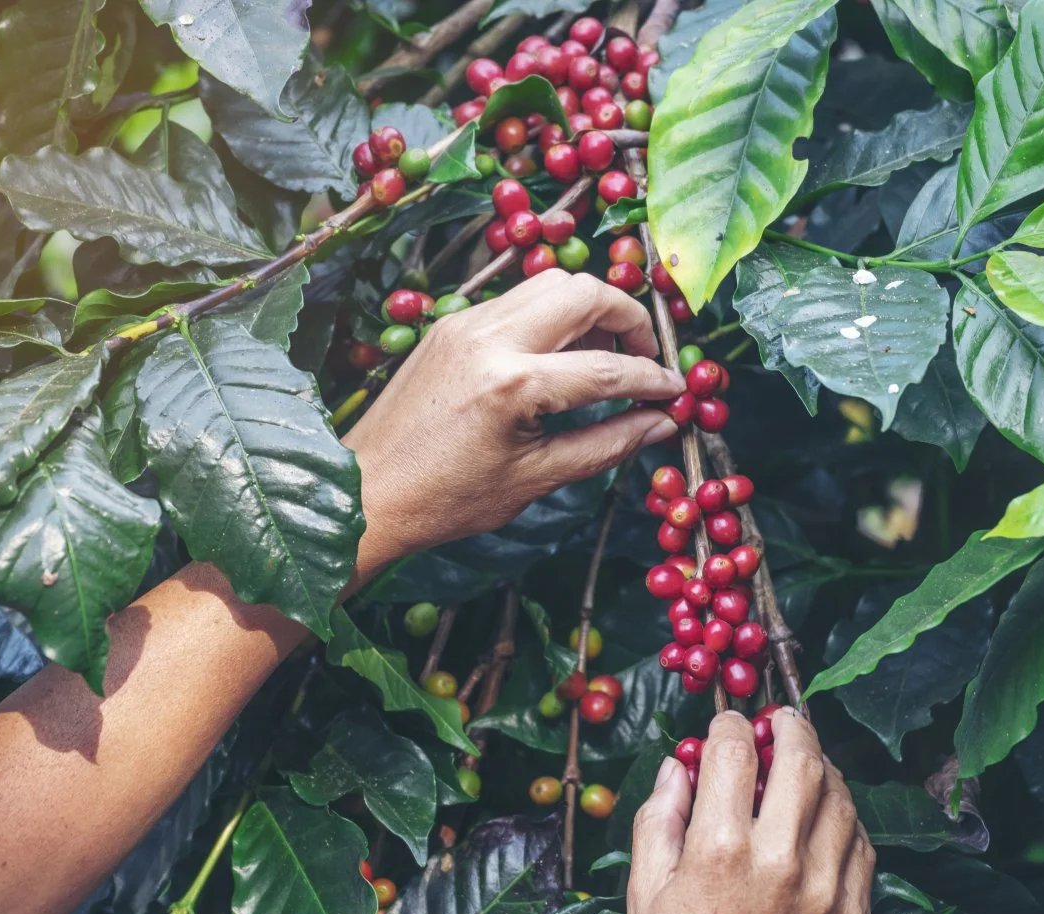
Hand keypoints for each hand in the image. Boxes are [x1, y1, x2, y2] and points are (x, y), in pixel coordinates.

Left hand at [342, 269, 684, 576]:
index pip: (605, 368)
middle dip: (629, 319)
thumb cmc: (447, 498)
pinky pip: (518, 300)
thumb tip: (661, 424)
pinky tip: (560, 358)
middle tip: (645, 360)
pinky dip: (552, 317)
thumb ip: (606, 445)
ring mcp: (465, 323)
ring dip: (590, 311)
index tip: (677, 392)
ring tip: (606, 358)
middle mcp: (488, 338)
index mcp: (511, 385)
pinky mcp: (451, 324)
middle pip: (583, 292)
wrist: (366, 490)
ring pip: (550, 284)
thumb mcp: (535, 479)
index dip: (652, 380)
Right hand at [628, 708, 874, 913]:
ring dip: (822, 767)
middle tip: (779, 721)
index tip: (725, 724)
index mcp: (719, 850)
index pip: (733, 750)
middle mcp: (779, 860)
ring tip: (805, 763)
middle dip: (789, 726)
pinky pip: (861, 842)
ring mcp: (824, 887)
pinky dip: (845, 816)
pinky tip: (825, 816)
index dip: (728, 724)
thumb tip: (675, 767)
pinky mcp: (852, 913)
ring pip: (840, 795)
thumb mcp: (643, 893)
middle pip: (801, 758)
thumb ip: (658, 818)